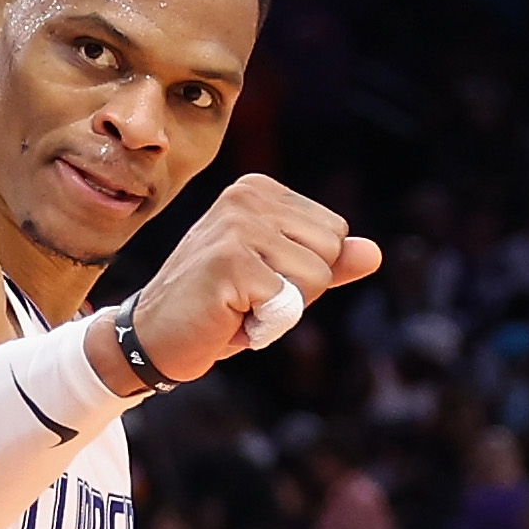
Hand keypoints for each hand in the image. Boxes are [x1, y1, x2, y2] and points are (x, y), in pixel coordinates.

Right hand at [114, 175, 381, 383]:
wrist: (153, 337)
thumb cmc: (219, 307)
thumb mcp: (282, 280)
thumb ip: (328, 264)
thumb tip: (375, 253)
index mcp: (259, 190)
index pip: (335, 233)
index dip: (308, 273)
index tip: (261, 281)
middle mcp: (247, 197)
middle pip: (332, 252)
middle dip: (300, 291)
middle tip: (250, 297)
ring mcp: (236, 226)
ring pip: (316, 277)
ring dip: (282, 310)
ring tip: (239, 306)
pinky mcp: (230, 262)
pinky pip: (289, 303)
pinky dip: (265, 326)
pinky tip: (228, 317)